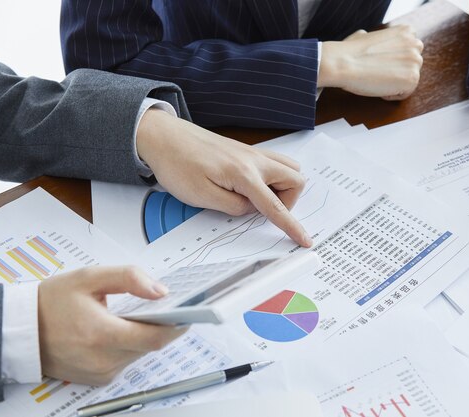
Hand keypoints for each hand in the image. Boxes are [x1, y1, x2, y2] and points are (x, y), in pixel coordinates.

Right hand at [38, 266, 186, 385]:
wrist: (21, 331)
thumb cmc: (52, 302)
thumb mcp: (90, 277)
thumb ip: (129, 278)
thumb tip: (161, 291)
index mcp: (101, 334)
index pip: (154, 337)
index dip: (177, 326)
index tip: (190, 313)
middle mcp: (103, 360)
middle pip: (150, 345)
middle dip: (161, 326)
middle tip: (167, 307)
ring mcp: (101, 373)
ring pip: (140, 353)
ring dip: (144, 335)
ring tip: (139, 314)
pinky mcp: (99, 379)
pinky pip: (127, 361)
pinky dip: (130, 345)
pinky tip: (121, 329)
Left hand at [136, 110, 311, 246]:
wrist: (164, 136)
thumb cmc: (178, 164)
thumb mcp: (202, 197)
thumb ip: (234, 207)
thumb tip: (253, 209)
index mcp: (244, 174)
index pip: (276, 205)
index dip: (292, 225)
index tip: (305, 239)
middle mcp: (254, 160)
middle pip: (295, 180)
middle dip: (289, 200)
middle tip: (262, 210)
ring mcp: (252, 153)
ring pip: (288, 168)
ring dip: (282, 187)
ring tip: (257, 198)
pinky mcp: (245, 151)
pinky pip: (274, 162)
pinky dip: (272, 177)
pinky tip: (251, 185)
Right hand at [319, 25, 423, 100]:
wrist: (342, 63)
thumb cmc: (348, 52)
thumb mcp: (364, 36)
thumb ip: (376, 38)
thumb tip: (365, 36)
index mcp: (405, 32)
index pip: (410, 52)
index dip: (394, 60)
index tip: (379, 62)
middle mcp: (414, 44)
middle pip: (412, 67)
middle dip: (397, 72)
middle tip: (377, 72)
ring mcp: (415, 61)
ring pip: (409, 80)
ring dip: (394, 83)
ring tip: (377, 78)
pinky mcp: (412, 78)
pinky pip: (405, 94)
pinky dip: (391, 95)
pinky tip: (378, 85)